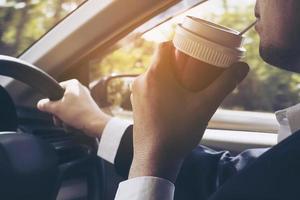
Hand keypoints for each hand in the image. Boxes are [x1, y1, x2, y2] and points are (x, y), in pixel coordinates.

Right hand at [37, 79, 110, 137]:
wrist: (95, 124)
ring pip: (67, 109)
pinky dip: (72, 120)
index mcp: (73, 84)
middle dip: (58, 113)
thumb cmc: (78, 113)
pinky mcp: (88, 108)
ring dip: (64, 118)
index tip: (51, 107)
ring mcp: (85, 99)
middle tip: (58, 118)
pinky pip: (75, 114)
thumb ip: (46, 105)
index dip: (52, 100)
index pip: (56, 89)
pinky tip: (73, 126)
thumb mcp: (56, 108)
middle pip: (61, 101)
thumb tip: (40, 104)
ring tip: (66, 123)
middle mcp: (80, 89)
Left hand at [129, 42, 248, 181]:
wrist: (155, 159)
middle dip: (178, 63)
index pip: (164, 45)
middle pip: (160, 61)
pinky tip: (175, 101)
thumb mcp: (205, 106)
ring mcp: (136, 94)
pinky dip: (161, 88)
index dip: (179, 44)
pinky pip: (149, 88)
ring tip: (188, 87)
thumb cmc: (178, 132)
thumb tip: (243, 67)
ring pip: (154, 75)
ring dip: (170, 76)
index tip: (193, 52)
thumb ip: (225, 84)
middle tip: (196, 70)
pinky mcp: (136, 106)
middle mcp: (141, 81)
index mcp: (155, 74)